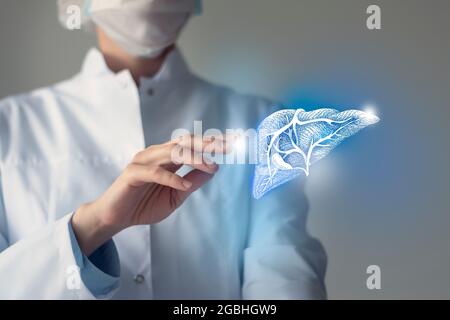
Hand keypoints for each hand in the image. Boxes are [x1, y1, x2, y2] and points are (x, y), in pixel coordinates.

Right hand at [71, 135, 227, 254]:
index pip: (193, 145)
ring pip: (172, 153)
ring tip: (211, 166)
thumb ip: (192, 183)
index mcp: (168, 158)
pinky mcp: (133, 173)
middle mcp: (157, 154)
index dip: (212, 143)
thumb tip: (214, 170)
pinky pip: (155, 172)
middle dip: (207, 144)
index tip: (233, 143)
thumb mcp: (176, 196)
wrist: (116, 217)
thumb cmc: (144, 205)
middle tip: (227, 147)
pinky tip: (184, 184)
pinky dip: (171, 178)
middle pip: (185, 143)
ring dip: (194, 159)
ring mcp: (144, 161)